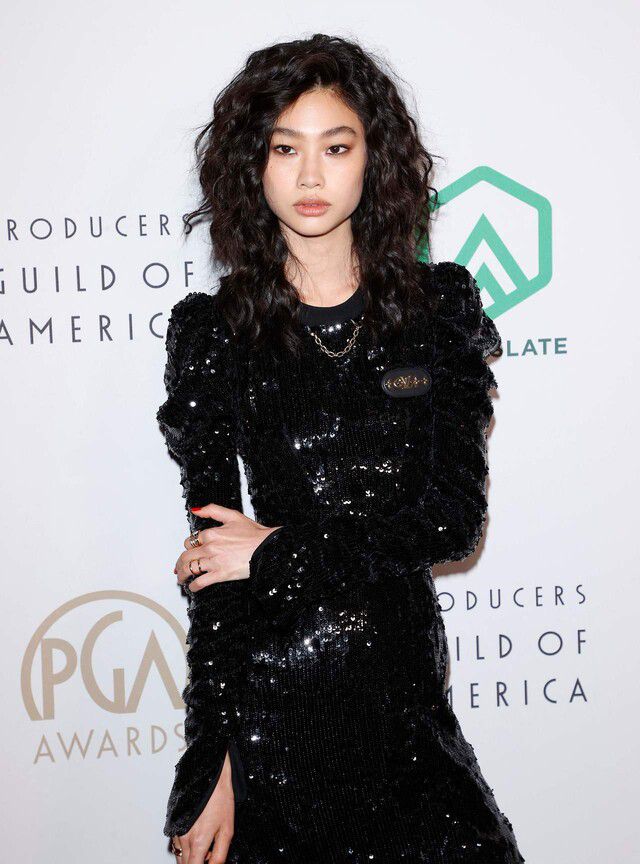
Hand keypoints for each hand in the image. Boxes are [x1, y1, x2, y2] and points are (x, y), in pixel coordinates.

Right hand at [170, 748, 234, 862]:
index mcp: (197, 841)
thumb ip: (220, 854)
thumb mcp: (227, 830)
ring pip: (180, 855)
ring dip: (191, 857)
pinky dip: (186, 846)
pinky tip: (197, 836)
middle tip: (210, 853)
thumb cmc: (220, 800)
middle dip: (198, 862)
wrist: (210, 776)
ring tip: (206, 844)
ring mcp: (176, 830)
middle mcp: (183, 837)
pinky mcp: (173, 823)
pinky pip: (177, 843)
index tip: (207, 863)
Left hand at [174, 503, 281, 593]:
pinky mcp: (221, 574)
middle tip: (179, 566)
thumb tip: (196, 510)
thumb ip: (212, 510)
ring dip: (182, 575)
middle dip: (180, 563)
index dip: (189, 546)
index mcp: (211, 533)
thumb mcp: (233, 515)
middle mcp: (210, 547)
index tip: (190, 550)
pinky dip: (194, 586)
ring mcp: (214, 562)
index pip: (190, 540)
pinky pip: (201, 582)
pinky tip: (193, 587)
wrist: (268, 548)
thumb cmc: (254, 534)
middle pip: (186, 556)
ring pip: (189, 569)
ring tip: (181, 578)